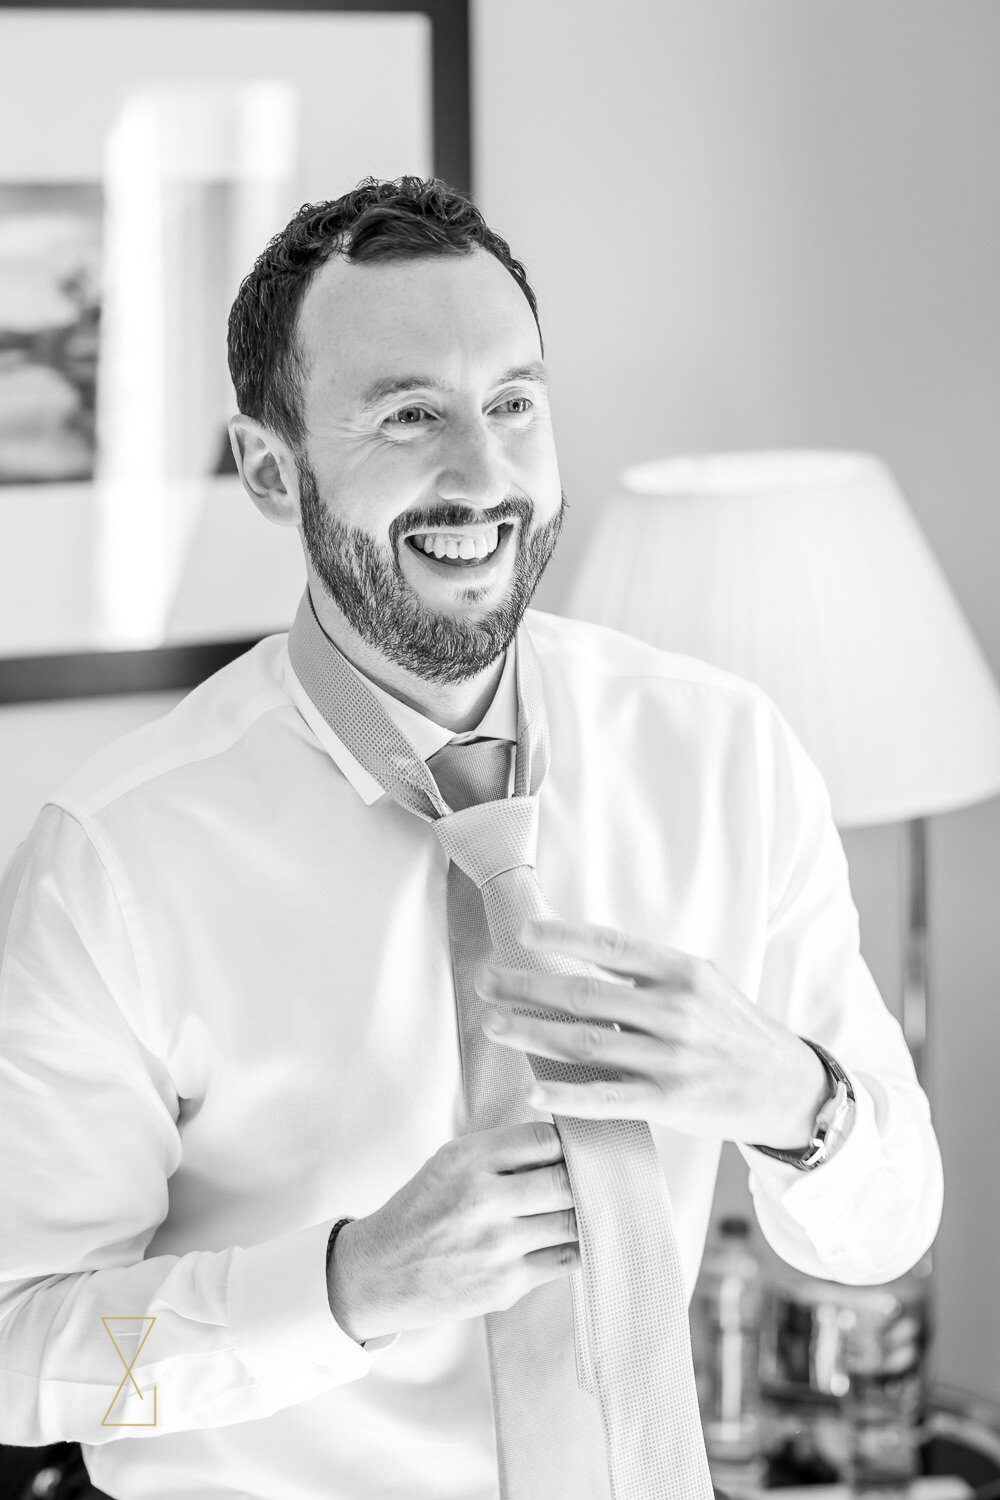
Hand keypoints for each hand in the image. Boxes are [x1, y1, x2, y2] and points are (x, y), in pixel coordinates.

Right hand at [327, 1121, 578, 1343]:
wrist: (380, 1273)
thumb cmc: (420, 1212)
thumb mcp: (449, 1163)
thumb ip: (501, 1151)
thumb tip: (563, 1145)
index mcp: (468, 1160)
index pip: (544, 1139)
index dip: (567, 1144)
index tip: (575, 1149)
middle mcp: (483, 1199)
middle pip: (565, 1180)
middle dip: (584, 1180)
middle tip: (592, 1180)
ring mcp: (497, 1246)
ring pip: (572, 1222)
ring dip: (584, 1214)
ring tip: (586, 1208)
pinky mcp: (506, 1285)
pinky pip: (565, 1259)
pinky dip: (575, 1247)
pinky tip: (570, 1238)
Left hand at [478, 918, 828, 1149]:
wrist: (785, 1086)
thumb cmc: (734, 1029)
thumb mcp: (704, 982)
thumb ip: (650, 972)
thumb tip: (584, 953)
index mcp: (682, 972)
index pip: (611, 947)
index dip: (563, 937)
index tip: (522, 934)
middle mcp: (676, 1010)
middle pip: (585, 995)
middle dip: (527, 987)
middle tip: (488, 983)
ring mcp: (672, 1058)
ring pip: (586, 1042)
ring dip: (531, 1033)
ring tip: (493, 1026)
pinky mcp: (670, 1102)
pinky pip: (607, 1098)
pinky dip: (566, 1095)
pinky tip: (532, 1090)